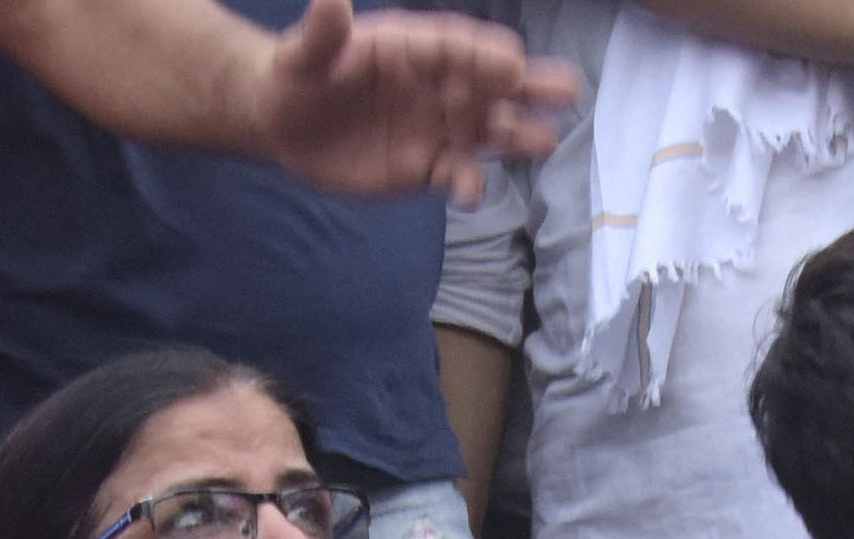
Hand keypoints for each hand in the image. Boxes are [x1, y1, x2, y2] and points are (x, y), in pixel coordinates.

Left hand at [258, 0, 578, 206]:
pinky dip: (467, 183)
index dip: (484, 54)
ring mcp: (436, 125)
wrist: (285, 119)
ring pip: (486, 129)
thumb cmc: (301, 71)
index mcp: (415, 46)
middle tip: (568, 89)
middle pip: (490, 83)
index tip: (511, 62)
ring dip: (516, 136)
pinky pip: (455, 173)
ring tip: (546, 142)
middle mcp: (437, 84)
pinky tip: (470, 193)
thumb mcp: (304, 51)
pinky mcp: (425, 166)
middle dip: (528, 87)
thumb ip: (323, 30)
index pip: (457, 46)